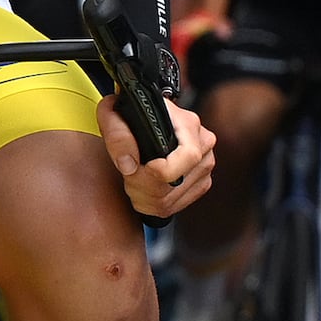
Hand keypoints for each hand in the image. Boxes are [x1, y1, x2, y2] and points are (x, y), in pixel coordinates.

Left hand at [105, 92, 219, 218]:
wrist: (145, 119)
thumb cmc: (134, 115)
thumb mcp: (116, 112)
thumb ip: (116, 132)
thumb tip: (128, 164)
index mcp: (188, 125)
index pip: (188, 156)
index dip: (161, 170)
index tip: (137, 167)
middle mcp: (203, 146)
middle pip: (174, 185)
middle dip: (139, 184)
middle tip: (126, 170)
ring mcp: (204, 167)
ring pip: (169, 200)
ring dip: (141, 195)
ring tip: (132, 177)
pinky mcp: (199, 185)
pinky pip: (171, 208)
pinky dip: (150, 203)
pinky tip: (143, 187)